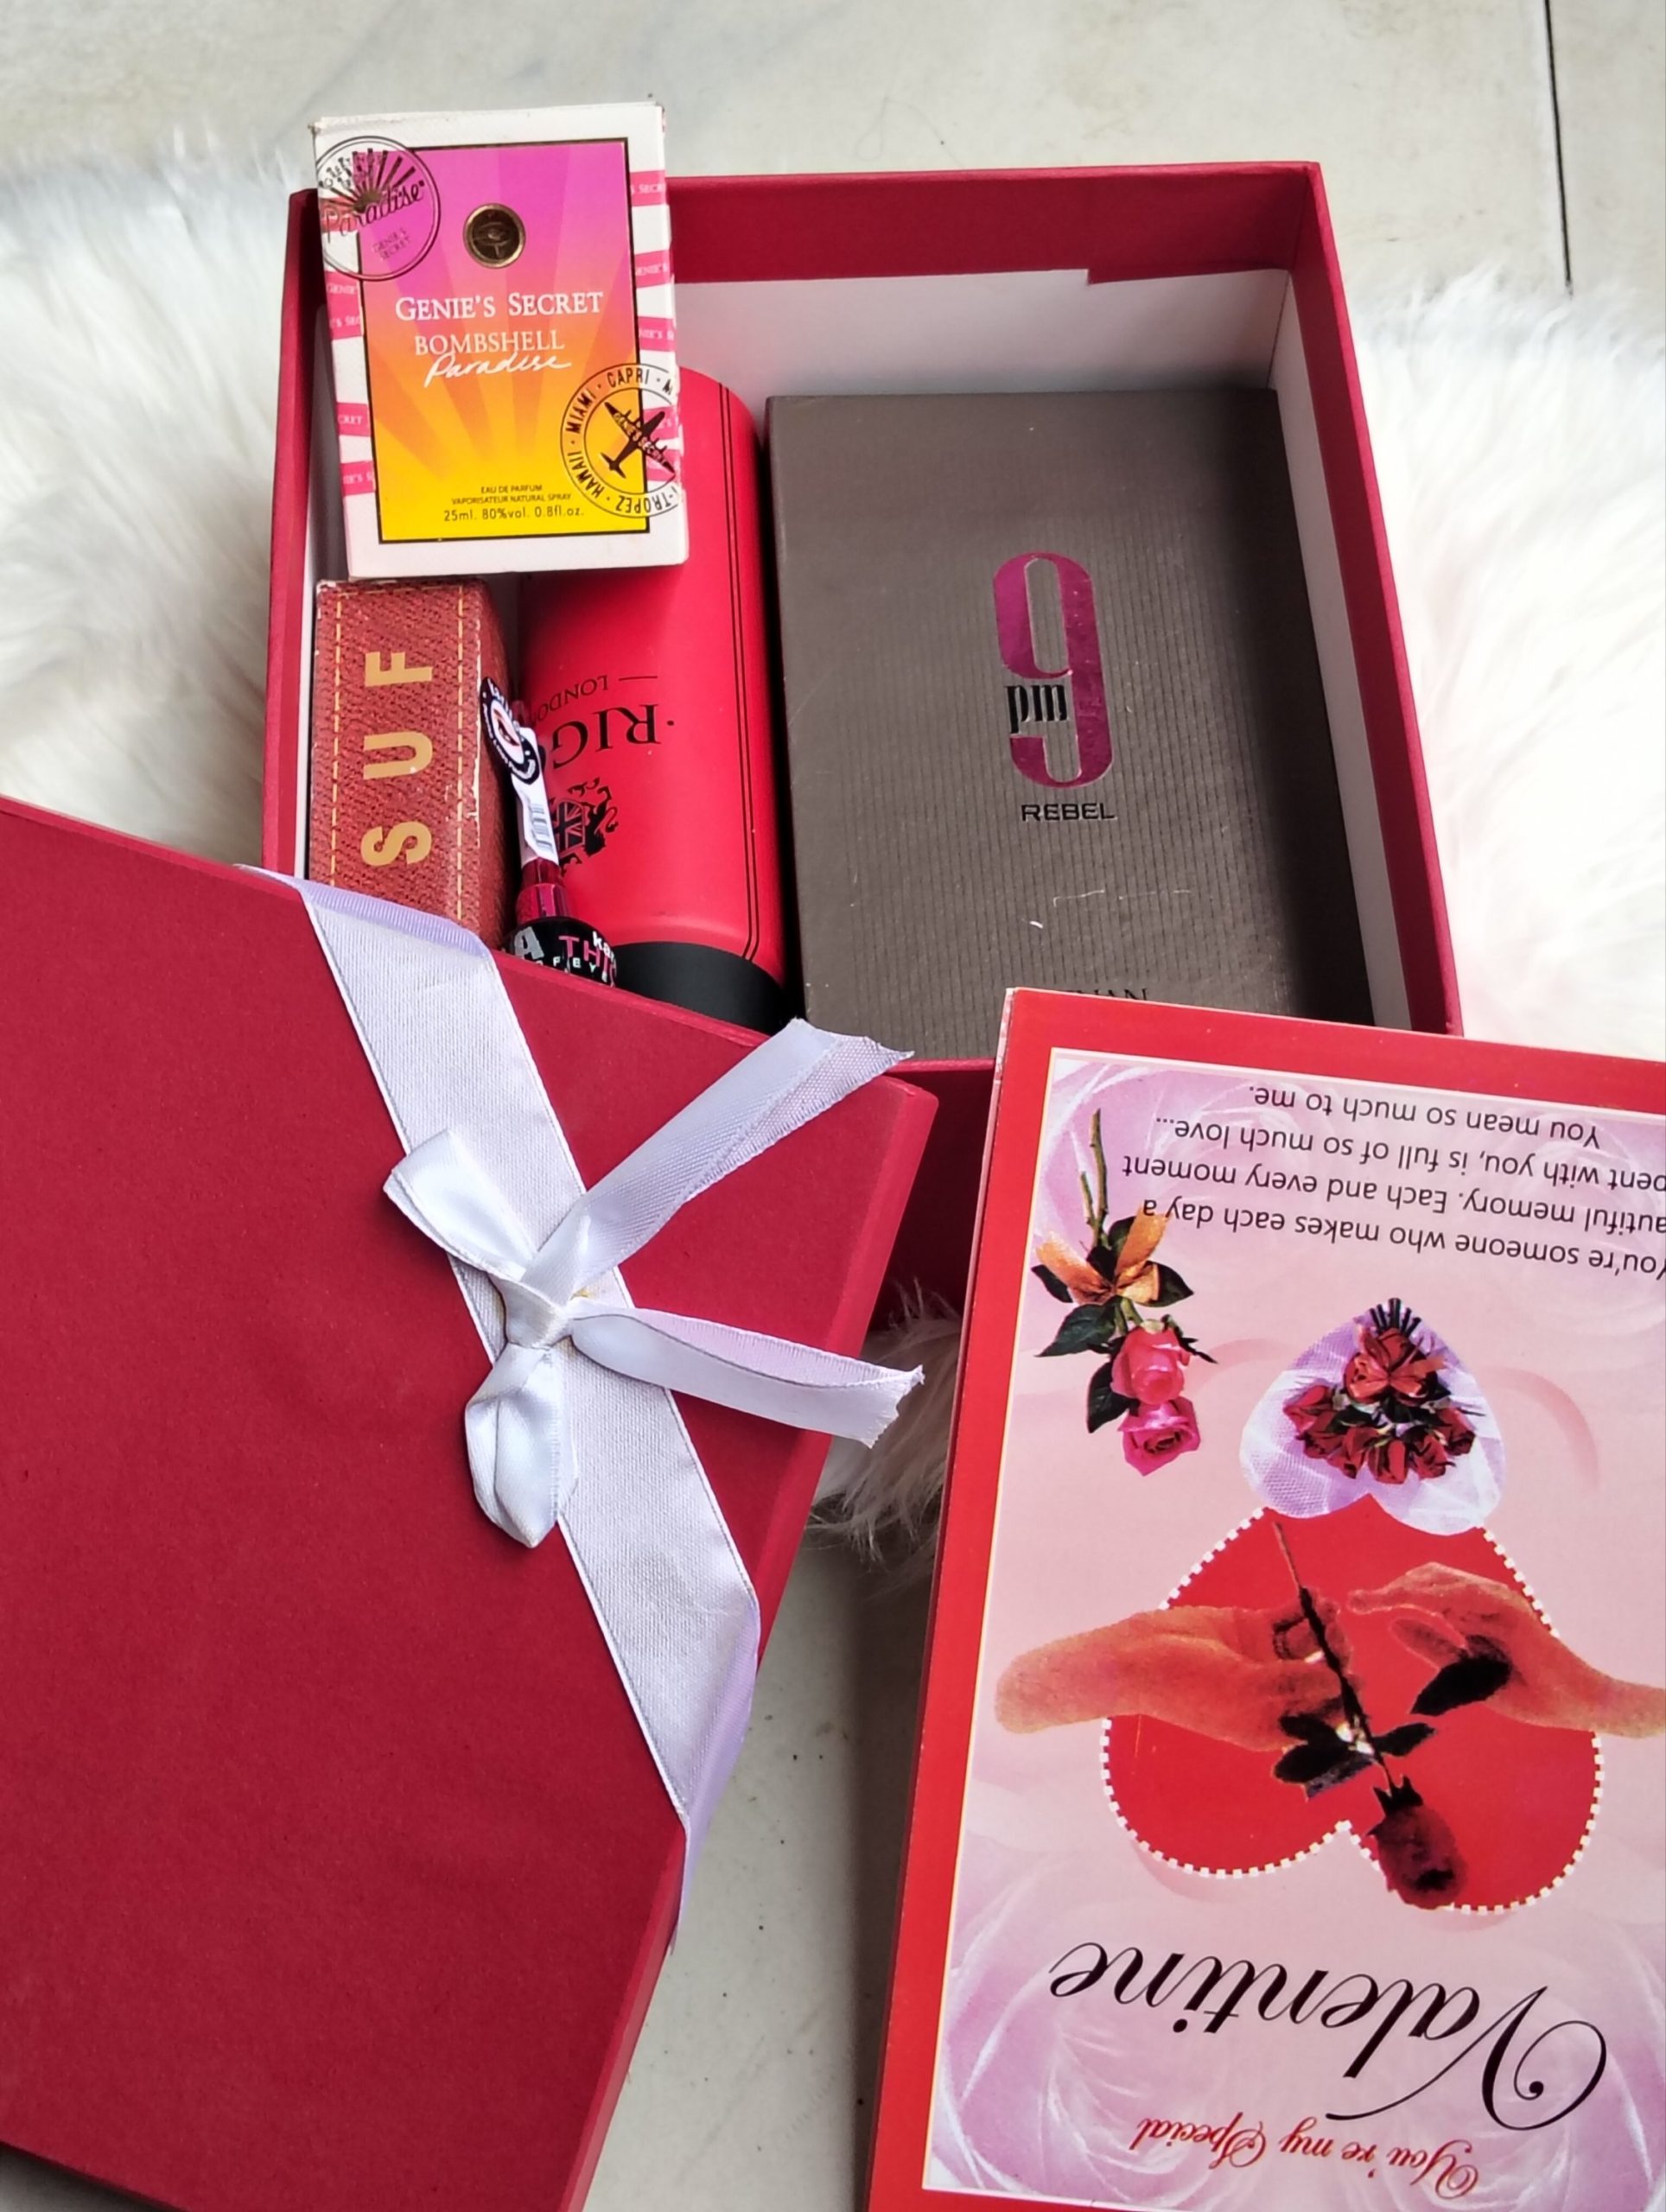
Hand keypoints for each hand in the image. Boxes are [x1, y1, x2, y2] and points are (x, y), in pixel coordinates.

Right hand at [994, 1600, 1348, 1752]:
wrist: (1141, 1655)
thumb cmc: (1190, 1688)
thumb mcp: (1249, 1694)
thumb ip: (1297, 1686)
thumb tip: (1340, 1683)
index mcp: (1275, 1724)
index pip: (1325, 1717)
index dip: (1346, 1701)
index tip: (1359, 1682)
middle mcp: (1275, 1692)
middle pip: (1322, 1676)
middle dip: (1337, 1658)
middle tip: (1339, 1641)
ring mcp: (1264, 1659)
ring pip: (1310, 1643)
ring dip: (1324, 1627)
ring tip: (1329, 1610)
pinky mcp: (1251, 1629)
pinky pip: (1288, 1617)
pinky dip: (1304, 1607)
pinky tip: (1315, 1595)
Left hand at [1351, 1564, 1665, 1738]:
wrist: (1571, 1703)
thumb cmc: (1522, 1691)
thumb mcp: (1465, 1674)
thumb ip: (1433, 1647)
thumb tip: (1394, 1624)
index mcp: (1467, 1614)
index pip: (1421, 1593)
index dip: (1387, 1596)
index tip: (1354, 1604)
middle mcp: (1478, 1601)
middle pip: (1424, 1580)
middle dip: (1387, 1589)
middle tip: (1355, 1602)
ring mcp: (1494, 1601)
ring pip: (1440, 1582)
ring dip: (1403, 1588)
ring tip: (1373, 1601)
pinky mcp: (1510, 1609)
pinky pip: (1469, 1594)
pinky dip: (1439, 1594)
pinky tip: (1411, 1602)